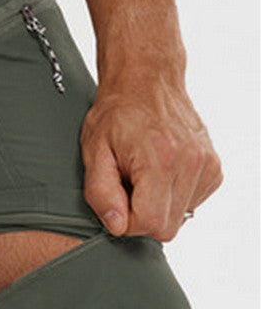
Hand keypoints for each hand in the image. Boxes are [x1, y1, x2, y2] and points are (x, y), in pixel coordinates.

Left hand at [80, 70, 222, 241]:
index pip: (150, 222)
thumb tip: (117, 226)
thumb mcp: (94, 152)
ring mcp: (207, 165)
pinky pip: (191, 203)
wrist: (146, 82)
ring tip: (142, 175)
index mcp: (161, 158)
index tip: (116, 200)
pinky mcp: (214, 168)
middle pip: (167, 226)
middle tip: (126, 186)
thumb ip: (101, 193)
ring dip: (157, 205)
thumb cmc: (116, 114)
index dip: (126, 221)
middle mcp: (191, 162)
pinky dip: (172, 196)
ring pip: (181, 218)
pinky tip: (158, 173)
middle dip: (141, 215)